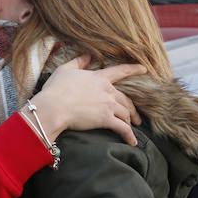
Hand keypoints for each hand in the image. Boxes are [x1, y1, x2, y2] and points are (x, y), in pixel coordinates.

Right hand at [30, 55, 144, 145]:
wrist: (54, 107)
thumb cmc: (56, 89)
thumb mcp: (65, 70)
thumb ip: (78, 61)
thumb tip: (87, 55)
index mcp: (99, 78)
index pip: (120, 72)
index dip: (133, 69)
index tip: (144, 69)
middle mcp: (107, 91)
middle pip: (126, 99)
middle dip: (133, 109)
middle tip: (137, 117)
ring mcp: (108, 105)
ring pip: (126, 113)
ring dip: (130, 121)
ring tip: (132, 127)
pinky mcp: (105, 119)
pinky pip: (122, 129)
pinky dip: (129, 136)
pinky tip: (132, 142)